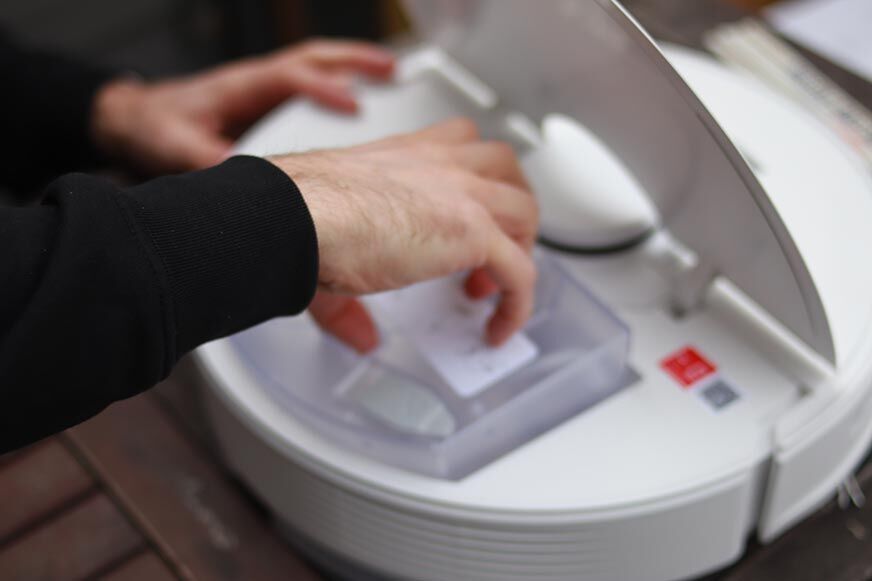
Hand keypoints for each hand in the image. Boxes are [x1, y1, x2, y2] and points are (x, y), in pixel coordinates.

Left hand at [91, 39, 394, 174]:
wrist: (138, 122)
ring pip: (317, 67)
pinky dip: (342, 86)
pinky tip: (361, 103)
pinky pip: (313, 87)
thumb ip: (208, 163)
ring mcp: (266, 91)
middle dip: (356, 61)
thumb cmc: (157, 128)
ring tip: (391, 75)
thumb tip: (242, 180)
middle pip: (315, 58)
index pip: (290, 78)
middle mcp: (259, 82)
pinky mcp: (270, 104)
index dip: (322, 89)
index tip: (352, 104)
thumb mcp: (175, 148)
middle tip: (392, 70)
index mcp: (242, 87)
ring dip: (355, 67)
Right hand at [270, 119, 538, 350]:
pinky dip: (518, 303)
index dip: (470, 183)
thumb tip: (360, 335)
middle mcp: (439, 163)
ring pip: (524, 210)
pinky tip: (500, 327)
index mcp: (404, 156)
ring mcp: (462, 192)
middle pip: (504, 167)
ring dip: (520, 248)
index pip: (458, 147)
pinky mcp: (473, 231)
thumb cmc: (302, 215)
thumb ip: (351, 299)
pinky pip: (520, 270)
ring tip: (495, 288)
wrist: (296, 215)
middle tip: (489, 249)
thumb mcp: (334, 243)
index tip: (461, 216)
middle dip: (505, 206)